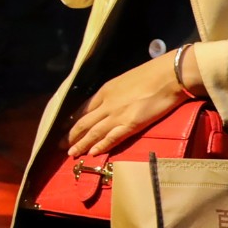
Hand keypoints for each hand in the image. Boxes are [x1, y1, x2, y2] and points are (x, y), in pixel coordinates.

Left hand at [64, 56, 187, 157]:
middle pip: (84, 122)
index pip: (83, 108)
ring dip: (81, 144)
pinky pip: (112, 137)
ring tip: (71, 153)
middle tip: (59, 145)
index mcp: (105, 90)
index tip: (64, 127)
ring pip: (93, 132)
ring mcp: (117, 114)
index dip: (72, 119)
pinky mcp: (131, 124)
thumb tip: (112, 99)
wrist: (169, 75)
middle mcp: (107, 103)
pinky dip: (101, 146)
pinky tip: (92, 153)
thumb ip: (116, 91)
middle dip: (70, 135)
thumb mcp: (126, 79)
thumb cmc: (152, 74)